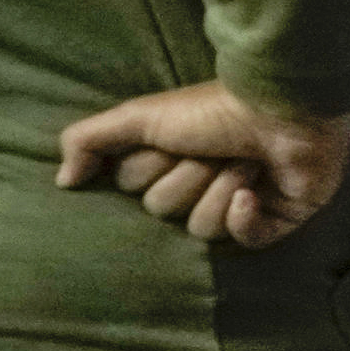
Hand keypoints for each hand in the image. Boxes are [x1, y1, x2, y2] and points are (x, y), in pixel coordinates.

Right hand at [58, 83, 349, 246]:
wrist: (286, 109)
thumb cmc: (214, 108)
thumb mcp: (140, 116)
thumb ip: (90, 140)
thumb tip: (63, 182)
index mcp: (168, 162)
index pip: (134, 191)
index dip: (149, 168)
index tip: (170, 141)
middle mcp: (198, 184)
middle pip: (164, 210)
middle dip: (188, 175)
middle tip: (213, 148)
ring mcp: (237, 204)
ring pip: (201, 228)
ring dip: (221, 188)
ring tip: (246, 161)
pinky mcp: (274, 221)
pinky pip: (243, 241)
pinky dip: (245, 216)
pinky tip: (255, 192)